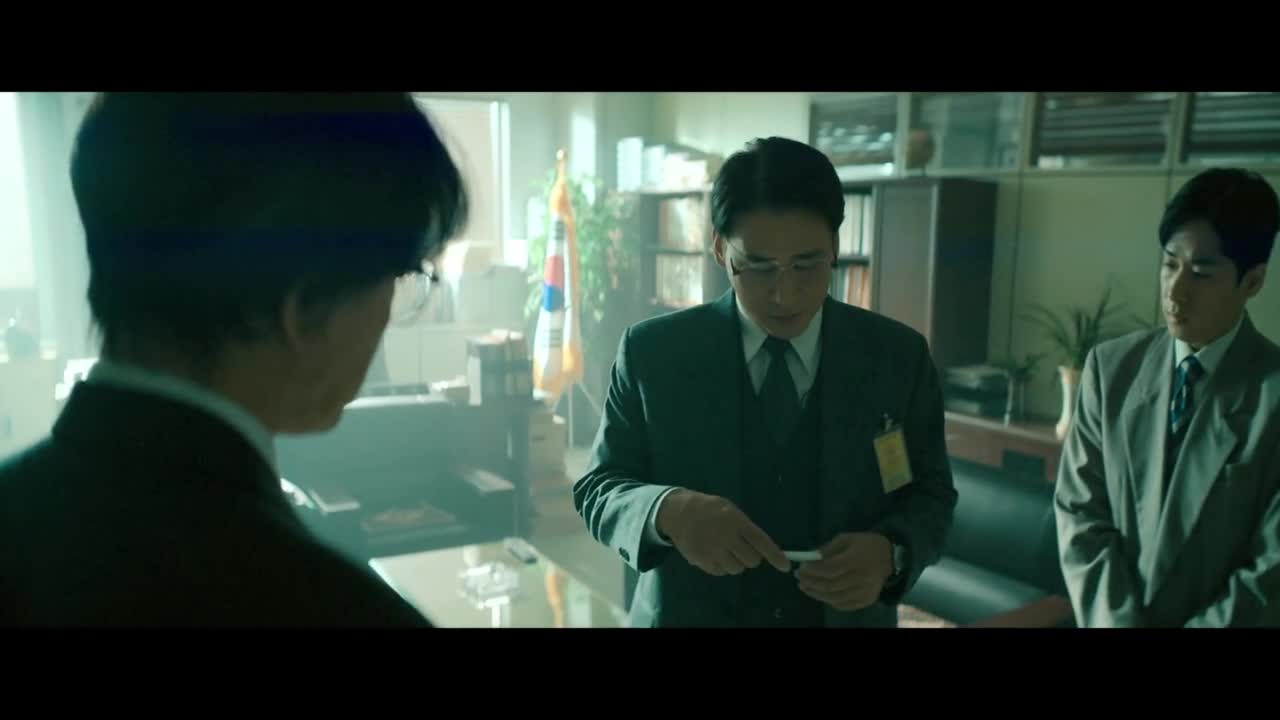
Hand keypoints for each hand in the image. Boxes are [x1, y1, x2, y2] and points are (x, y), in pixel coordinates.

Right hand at [656, 489, 790, 575]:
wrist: (679, 512)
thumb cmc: (709, 509)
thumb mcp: (730, 510)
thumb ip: (745, 527)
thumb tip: (761, 547)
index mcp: (736, 522)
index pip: (761, 541)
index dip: (775, 555)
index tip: (785, 566)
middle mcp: (727, 538)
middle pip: (752, 560)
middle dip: (751, 557)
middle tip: (741, 548)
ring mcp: (714, 551)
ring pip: (737, 569)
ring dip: (736, 562)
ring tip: (725, 550)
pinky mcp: (703, 561)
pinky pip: (722, 572)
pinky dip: (722, 567)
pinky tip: (715, 554)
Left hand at [795, 532, 892, 610]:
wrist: (889, 556)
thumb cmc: (864, 544)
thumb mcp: (845, 539)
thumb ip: (827, 549)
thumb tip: (810, 559)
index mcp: (856, 559)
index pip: (830, 569)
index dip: (813, 570)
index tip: (801, 568)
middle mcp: (862, 577)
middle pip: (831, 585)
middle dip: (811, 583)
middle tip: (799, 579)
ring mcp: (865, 591)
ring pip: (835, 598)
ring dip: (817, 594)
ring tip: (806, 587)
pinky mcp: (867, 600)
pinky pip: (844, 604)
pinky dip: (830, 601)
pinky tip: (821, 594)